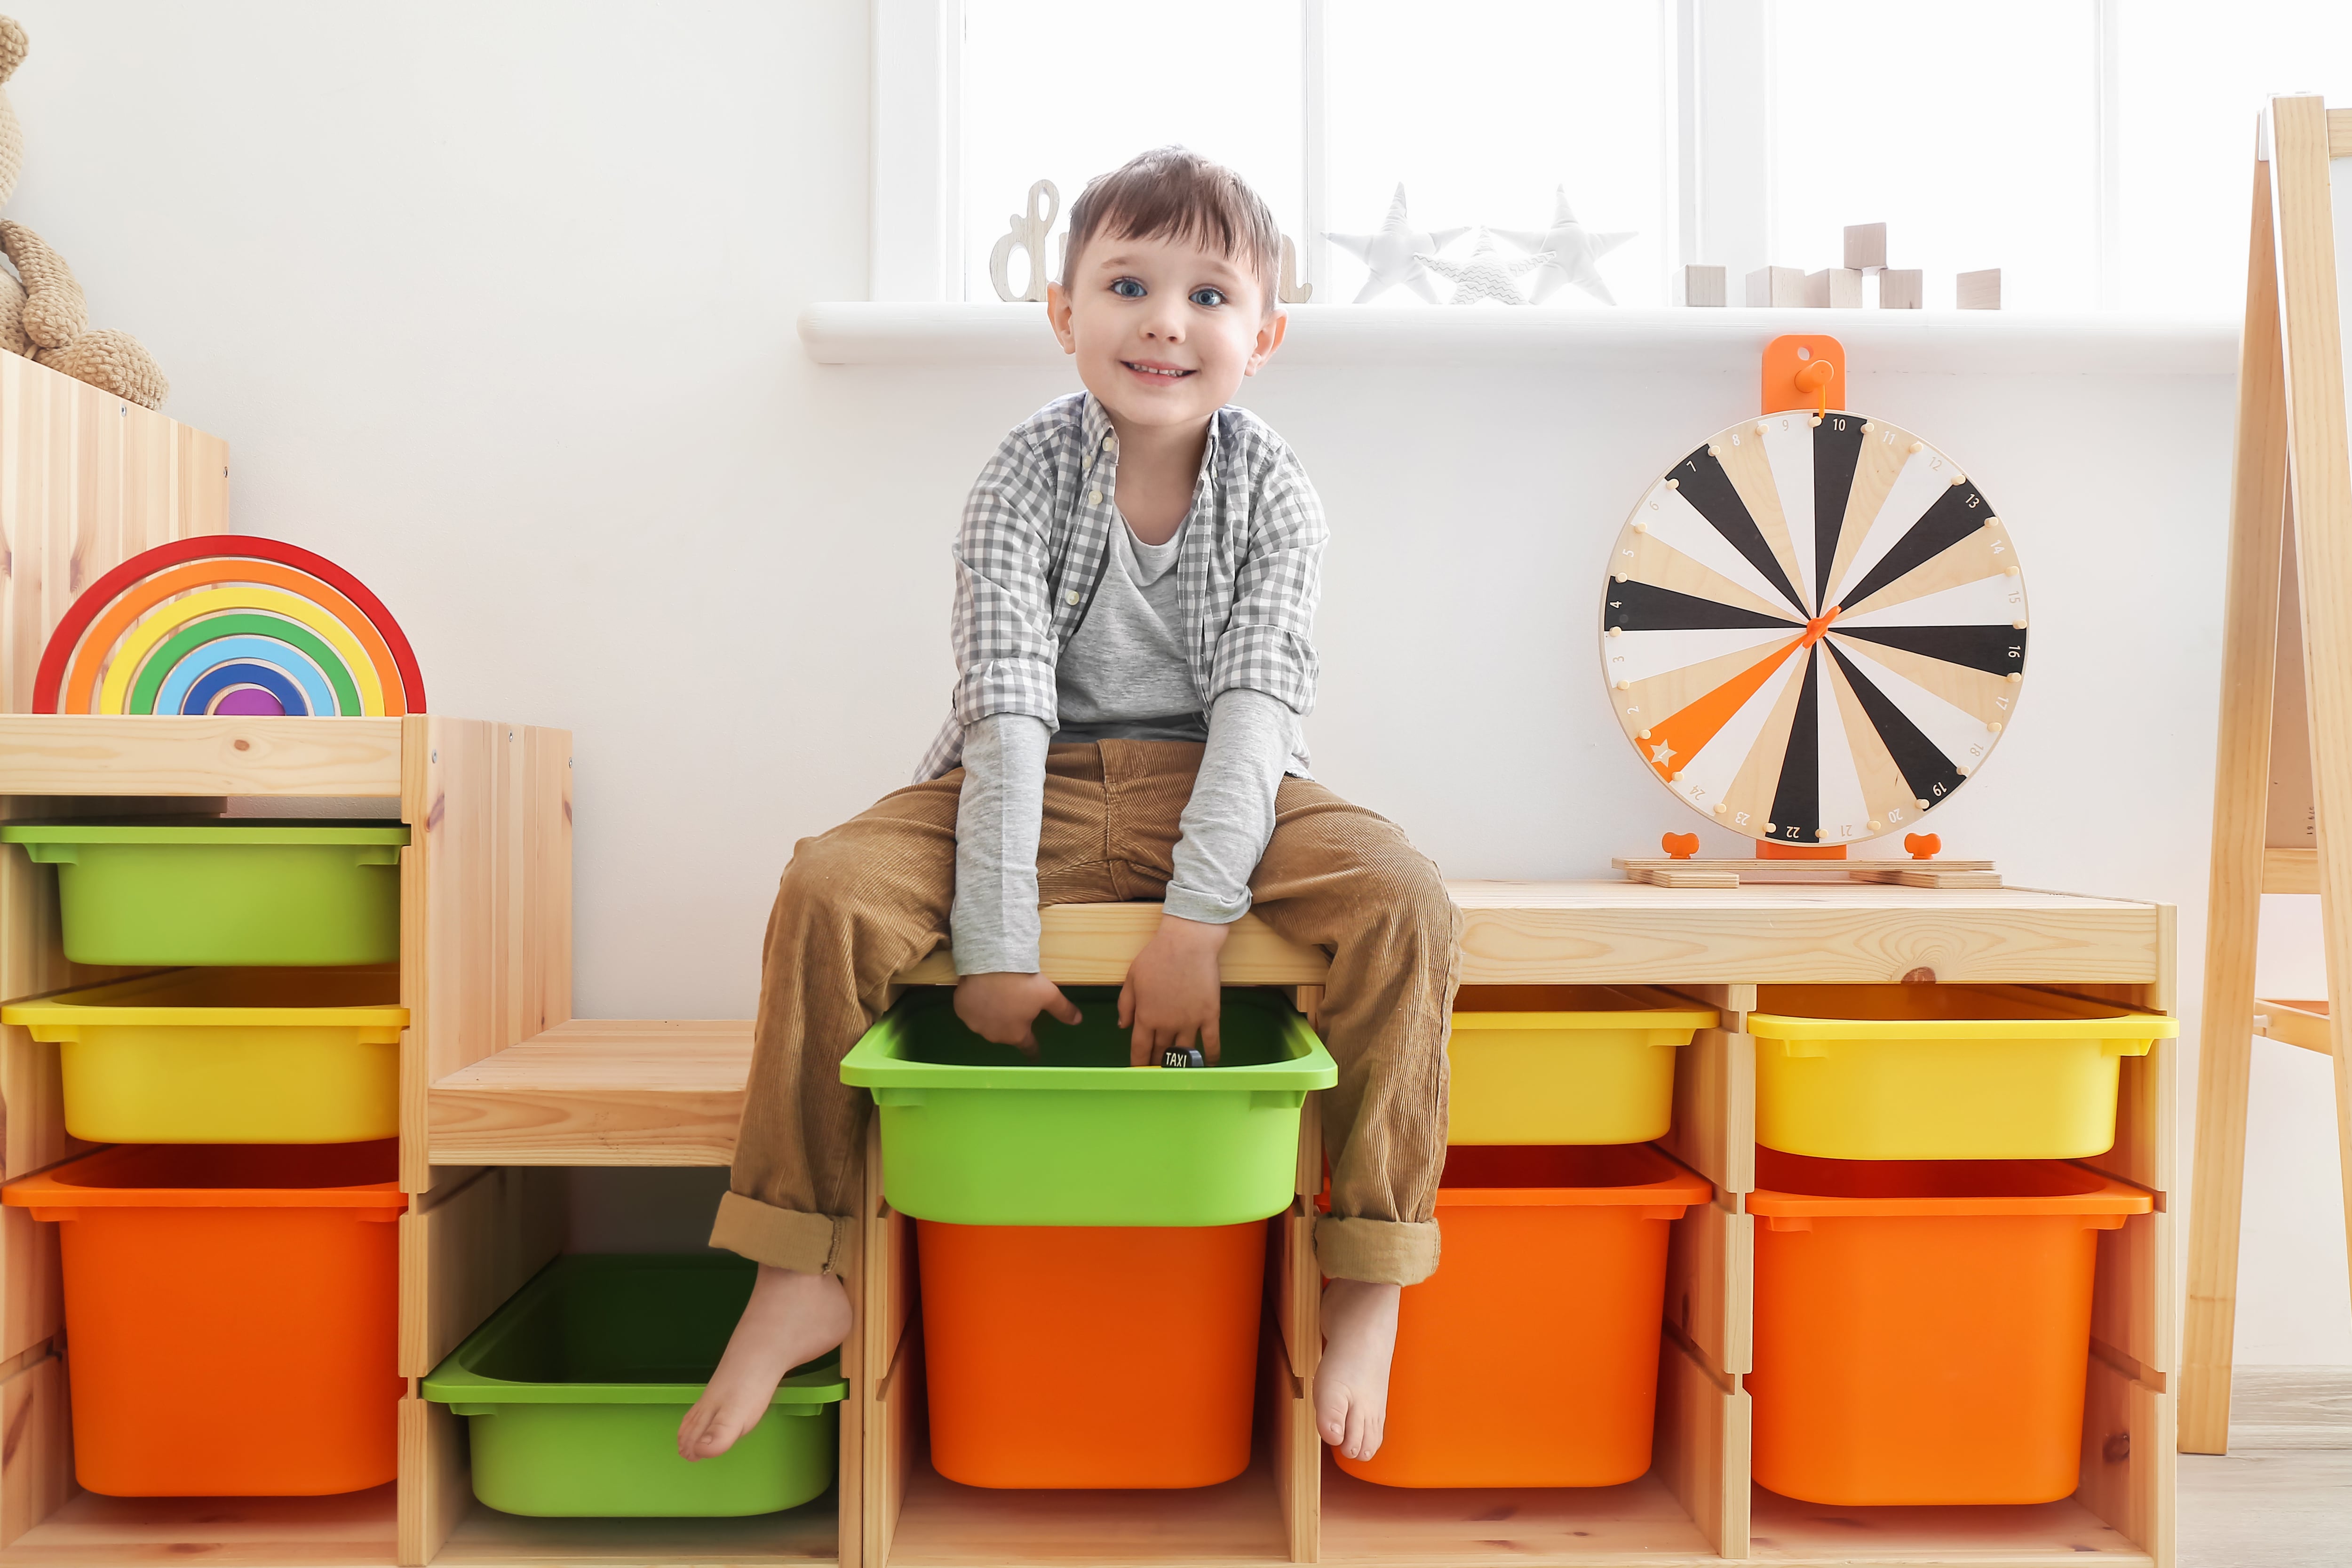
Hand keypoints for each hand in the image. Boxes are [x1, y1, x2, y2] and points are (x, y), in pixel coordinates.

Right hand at [955, 972, 1081, 1055]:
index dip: (1032, 1049)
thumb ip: (1063, 1010)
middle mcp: (994, 1035)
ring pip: (987, 1023)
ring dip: (992, 1016)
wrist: (991, 962)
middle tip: (1015, 1007)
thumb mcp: (1049, 995)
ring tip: (998, 998)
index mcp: (1016, 1034)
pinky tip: (981, 994)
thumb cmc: (1022, 982)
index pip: (1027, 1047)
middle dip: (1011, 1024)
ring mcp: (975, 1024)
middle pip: (1006, 1033)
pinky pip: (970, 1011)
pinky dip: (976, 1006)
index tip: (1034, 1054)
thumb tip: (1078, 1021)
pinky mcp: (961, 1010)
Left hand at [1118, 915, 1228, 1064]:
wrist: (1188, 943)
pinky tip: (1209, 1064)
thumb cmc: (1157, 956)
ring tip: (1178, 1073)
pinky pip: (1211, 1042)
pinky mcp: (1210, 1016)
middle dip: (1157, 1063)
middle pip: (1161, 1052)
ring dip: (1179, 1064)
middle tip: (1157, 1073)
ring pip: (1183, 1052)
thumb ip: (1125, 1004)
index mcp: (1146, 1016)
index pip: (1140, 1048)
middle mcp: (1167, 1025)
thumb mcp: (1132, 977)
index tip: (1138, 1072)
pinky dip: (1210, 1056)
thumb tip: (1122, 1026)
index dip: (1139, 1063)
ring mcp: (1190, 1022)